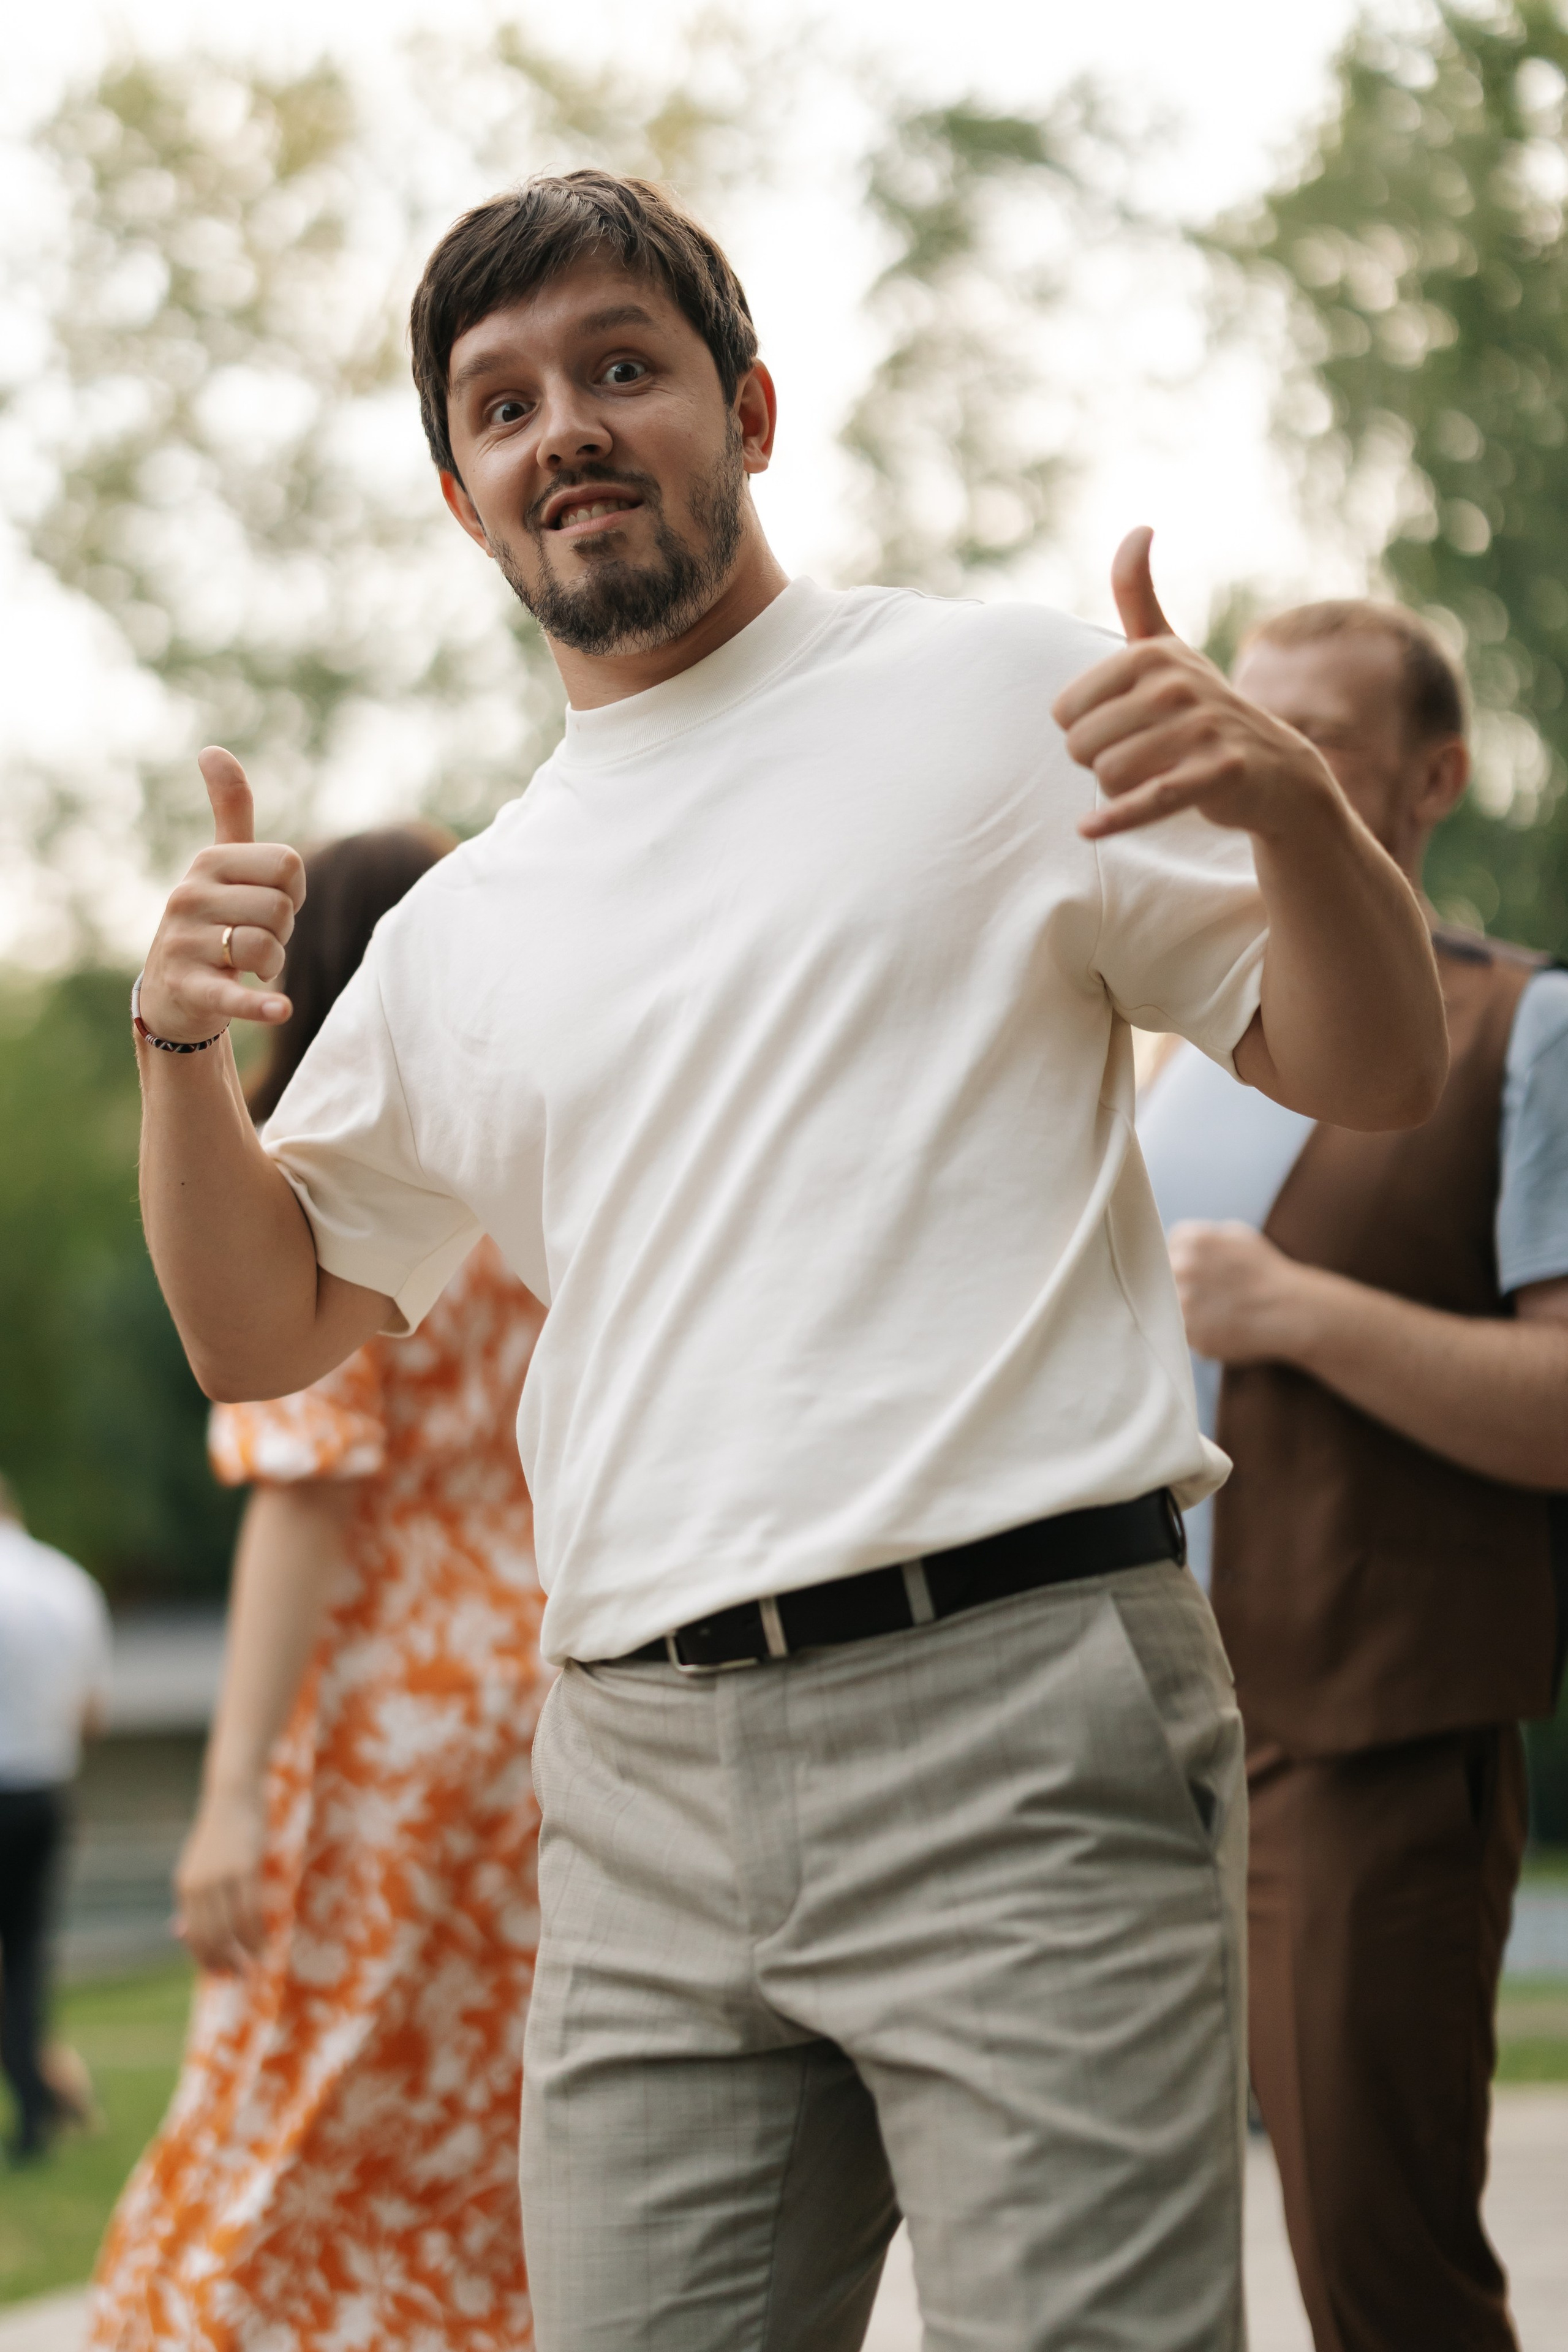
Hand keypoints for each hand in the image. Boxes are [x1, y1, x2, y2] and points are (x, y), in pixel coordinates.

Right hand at [137, 749, 304, 1043]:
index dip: (293, 892)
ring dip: (272, 965)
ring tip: (246, 966)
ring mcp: (184, 942)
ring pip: (266, 947)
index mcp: (208, 862)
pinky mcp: (189, 987)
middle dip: (282, 931)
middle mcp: (189, 895)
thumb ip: (230, 810)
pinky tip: (281, 1010)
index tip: (267, 905)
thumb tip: (213, 749)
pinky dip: (259, 1004)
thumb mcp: (220, 865)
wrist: (174, 992)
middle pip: (281, 908)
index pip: (289, 866)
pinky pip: (234, 992)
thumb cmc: (212, 921)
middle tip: (254, 939)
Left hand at [174, 1785, 268, 1972]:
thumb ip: (193, 1899)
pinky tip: (266, 1942)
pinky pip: (251, 1910)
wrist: (232, 1795)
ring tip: (258, 1964)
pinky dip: (258, 1932)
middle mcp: (198, 1885)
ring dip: (246, 1952)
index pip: (192, 1934)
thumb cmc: (219, 1833)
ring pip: (232, 1927)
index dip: (204, 1959)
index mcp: (184, 1885)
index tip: (219, 1975)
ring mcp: (221, 1876)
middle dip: (226, 1961)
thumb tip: (178, 1933)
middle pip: (211, 1936)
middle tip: (241, 1978)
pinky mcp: (245, 1867)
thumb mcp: (198, 1867)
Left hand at [1054, 528, 1337, 842]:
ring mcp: (1202, 728)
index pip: (1065, 712)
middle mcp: (1177, 683)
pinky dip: (1116, 819)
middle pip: (1082, 746)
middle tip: (1140, 760)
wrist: (1274, 769)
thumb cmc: (1201, 710)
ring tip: (1154, 778)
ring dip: (1120, 791)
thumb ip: (1139, 596)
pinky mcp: (1219, 773)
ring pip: (1109, 775)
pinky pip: (1149, 800)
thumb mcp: (1168, 650)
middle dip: (1099, 763)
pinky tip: (1089, 829)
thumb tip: (1138, 528)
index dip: (1084, 732)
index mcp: (1151, 654)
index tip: (1121, 729)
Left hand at [1167, 1219, 1320, 1365]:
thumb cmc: (1265, 1272)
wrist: (1291, 1311)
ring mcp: (1184, 1305)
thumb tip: (1170, 1246)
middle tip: (1206, 1293)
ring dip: (1184, 1310)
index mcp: (1193, 1241)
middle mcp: (1183, 1269)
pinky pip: (1181, 1333)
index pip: (1165, 1249)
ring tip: (1213, 1311)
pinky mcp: (1191, 1336)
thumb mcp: (1236, 1236)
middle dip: (1179, 1285)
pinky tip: (1218, 1326)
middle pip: (1161, 1278)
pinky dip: (1195, 1332)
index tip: (1197, 1271)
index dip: (1180, 1261)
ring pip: (1168, 1307)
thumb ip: (1199, 1236)